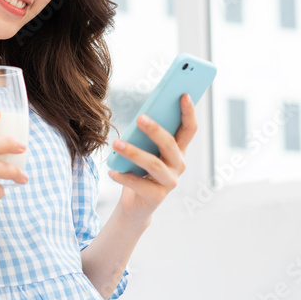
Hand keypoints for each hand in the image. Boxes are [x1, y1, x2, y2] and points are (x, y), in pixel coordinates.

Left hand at [107, 94, 197, 223]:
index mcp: (178, 150)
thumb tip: (140, 117)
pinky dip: (123, 176)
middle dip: (155, 130)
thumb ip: (146, 136)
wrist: (135, 205)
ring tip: (116, 143)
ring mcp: (170, 182)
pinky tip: (111, 171)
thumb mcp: (144, 151)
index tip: (184, 94)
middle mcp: (178, 165)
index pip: (189, 129)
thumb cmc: (139, 171)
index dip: (189, 112)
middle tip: (139, 118)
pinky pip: (139, 184)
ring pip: (153, 164)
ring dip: (133, 152)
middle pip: (170, 144)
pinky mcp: (157, 197)